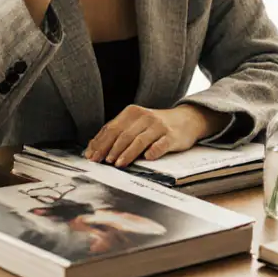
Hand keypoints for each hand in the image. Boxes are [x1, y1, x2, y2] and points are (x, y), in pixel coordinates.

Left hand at [84, 104, 226, 167]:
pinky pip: (161, 144)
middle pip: (124, 134)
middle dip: (111, 149)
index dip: (100, 143)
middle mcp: (145, 117)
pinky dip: (153, 151)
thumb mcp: (135, 124)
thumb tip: (92, 149)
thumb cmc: (155, 126)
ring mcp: (159, 126)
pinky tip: (147, 158)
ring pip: (140, 140)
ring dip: (127, 153)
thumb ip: (116, 133)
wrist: (186, 120)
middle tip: (103, 162)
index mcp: (132, 112)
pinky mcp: (172, 136)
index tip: (92, 157)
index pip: (112, 128)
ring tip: (118, 164)